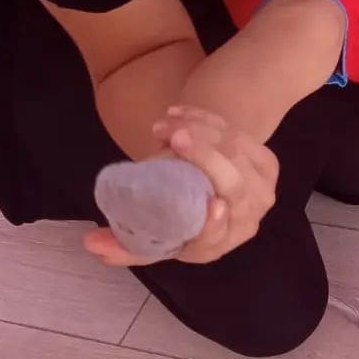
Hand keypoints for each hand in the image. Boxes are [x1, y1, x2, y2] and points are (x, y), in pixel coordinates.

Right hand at [83, 106, 278, 266]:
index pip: (216, 237)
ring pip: (236, 154)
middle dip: (206, 157)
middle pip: (234, 188)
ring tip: (165, 122)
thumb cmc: (176, 213)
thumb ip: (123, 242)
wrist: (209, 184)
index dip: (213, 224)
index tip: (209, 203)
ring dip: (201, 131)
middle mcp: (245, 221)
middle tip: (174, 137)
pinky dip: (210, 121)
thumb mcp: (151, 233)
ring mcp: (261, 191)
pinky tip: (181, 113)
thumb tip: (90, 242)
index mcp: (214, 245)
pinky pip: (240, 137)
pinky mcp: (267, 164)